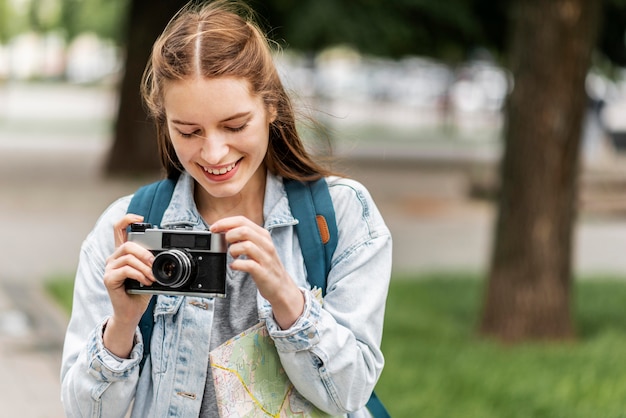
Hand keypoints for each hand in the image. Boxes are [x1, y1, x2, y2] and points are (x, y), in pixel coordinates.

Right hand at [102, 214, 154, 356]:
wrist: (132, 311)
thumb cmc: (140, 291)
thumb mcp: (149, 272)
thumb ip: (152, 260)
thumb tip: (167, 254)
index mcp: (123, 253)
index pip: (119, 229)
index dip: (127, 219)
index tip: (141, 218)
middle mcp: (114, 258)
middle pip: (128, 244)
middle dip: (145, 252)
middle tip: (155, 263)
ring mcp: (109, 268)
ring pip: (128, 257)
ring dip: (144, 267)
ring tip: (152, 277)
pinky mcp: (109, 279)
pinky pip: (126, 270)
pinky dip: (139, 275)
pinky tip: (146, 281)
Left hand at [211, 216, 304, 328]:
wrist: (281, 286)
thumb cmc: (266, 266)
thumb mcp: (258, 247)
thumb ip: (244, 237)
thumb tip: (224, 230)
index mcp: (263, 235)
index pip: (242, 220)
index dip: (225, 222)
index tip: (213, 228)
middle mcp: (266, 244)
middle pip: (244, 230)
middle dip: (229, 236)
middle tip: (225, 244)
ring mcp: (265, 258)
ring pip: (246, 245)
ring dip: (233, 250)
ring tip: (232, 256)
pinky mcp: (263, 272)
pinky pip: (248, 265)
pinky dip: (237, 265)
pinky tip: (234, 266)